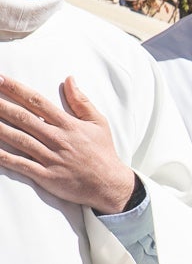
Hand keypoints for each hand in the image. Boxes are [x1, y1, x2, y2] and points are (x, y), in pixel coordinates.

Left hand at [0, 74, 136, 214]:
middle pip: (23, 118)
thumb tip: (69, 79)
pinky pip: (21, 165)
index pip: (38, 102)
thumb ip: (82, 101)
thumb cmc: (103, 152)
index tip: (1, 79)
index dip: (17, 90)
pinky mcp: (46, 176)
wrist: (110, 184)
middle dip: (1, 105)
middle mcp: (57, 139)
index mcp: (68, 125)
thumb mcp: (99, 123)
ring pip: (19, 139)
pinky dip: (4, 157)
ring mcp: (50, 158)